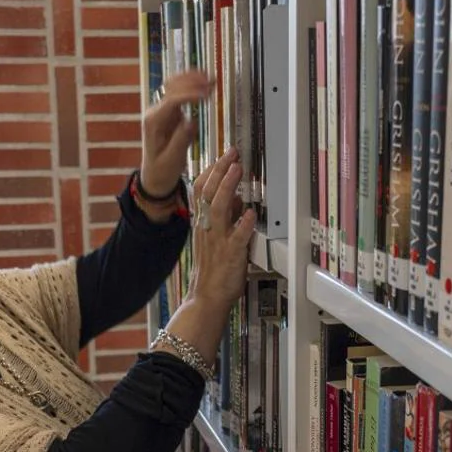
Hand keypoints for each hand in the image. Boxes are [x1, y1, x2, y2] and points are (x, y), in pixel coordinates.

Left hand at [139, 70, 212, 198]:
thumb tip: (192, 121)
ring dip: (192, 79)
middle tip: (212, 82)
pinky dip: (192, 85)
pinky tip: (206, 84)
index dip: (189, 95)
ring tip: (211, 78)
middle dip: (191, 81)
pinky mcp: (170, 112)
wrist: (155, 176)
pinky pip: (180, 93)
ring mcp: (162, 110)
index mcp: (153, 122)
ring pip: (175, 86)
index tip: (206, 95)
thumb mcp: (172, 160)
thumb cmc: (162, 170)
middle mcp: (155, 112)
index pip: (171, 101)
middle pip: (171, 87)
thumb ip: (180, 140)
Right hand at [166, 151, 254, 361]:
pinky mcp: (230, 255)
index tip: (224, 155)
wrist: (207, 297)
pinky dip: (243, 224)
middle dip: (221, 171)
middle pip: (208, 192)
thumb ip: (226, 217)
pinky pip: (236, 237)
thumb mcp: (216, 237)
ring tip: (238, 171)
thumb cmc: (214, 269)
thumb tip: (236, 197)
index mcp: (202, 223)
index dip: (212, 170)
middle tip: (233, 154)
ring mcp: (218, 241)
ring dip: (228, 188)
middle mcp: (207, 228)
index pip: (201, 190)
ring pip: (218, 208)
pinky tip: (250, 212)